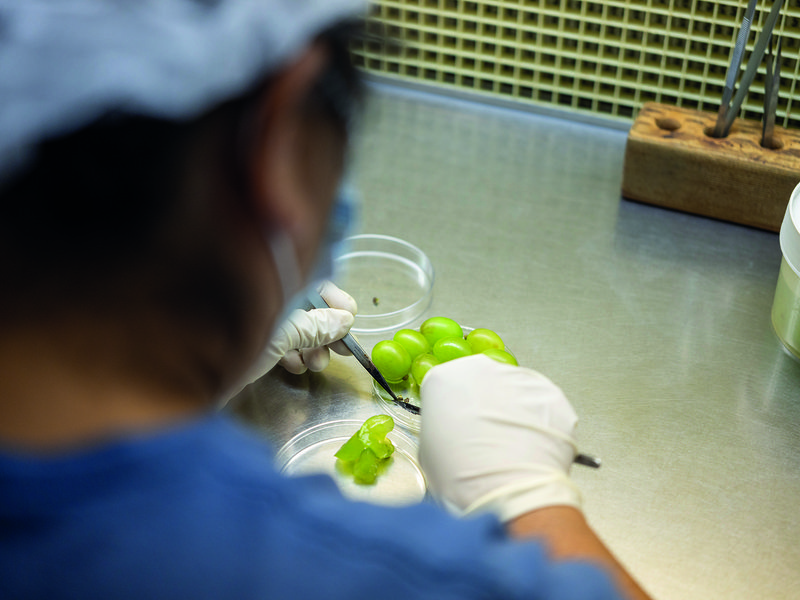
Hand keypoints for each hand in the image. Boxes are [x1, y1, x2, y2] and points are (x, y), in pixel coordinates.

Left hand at [231, 281, 355, 394]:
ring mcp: (247, 313)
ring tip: (316, 365)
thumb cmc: (224, 343)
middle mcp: (258, 290)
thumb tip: (345, 320)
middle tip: (343, 350)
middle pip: (303, 303)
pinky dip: (288, 351)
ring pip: (290, 324)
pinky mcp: (239, 336)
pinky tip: (291, 366)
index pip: (309, 276)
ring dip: (310, 345)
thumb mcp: (279, 334)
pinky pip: (273, 338)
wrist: (180, 377)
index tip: (350, 317)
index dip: (333, 297)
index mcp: (267, 278)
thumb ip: (314, 326)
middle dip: (325, 328)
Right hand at [418, 354, 581, 522]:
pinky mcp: (552, 395)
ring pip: (516, 394)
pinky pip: (544, 408)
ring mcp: (521, 379)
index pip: (448, 386)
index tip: (459, 426)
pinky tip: (532, 449)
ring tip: (512, 449)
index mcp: (446, 378)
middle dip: (486, 407)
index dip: (454, 410)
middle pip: (484, 384)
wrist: (509, 493)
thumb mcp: (431, 454)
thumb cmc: (464, 478)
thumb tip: (452, 435)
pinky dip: (541, 426)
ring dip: (514, 415)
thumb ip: (441, 429)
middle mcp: (483, 370)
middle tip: (486, 440)